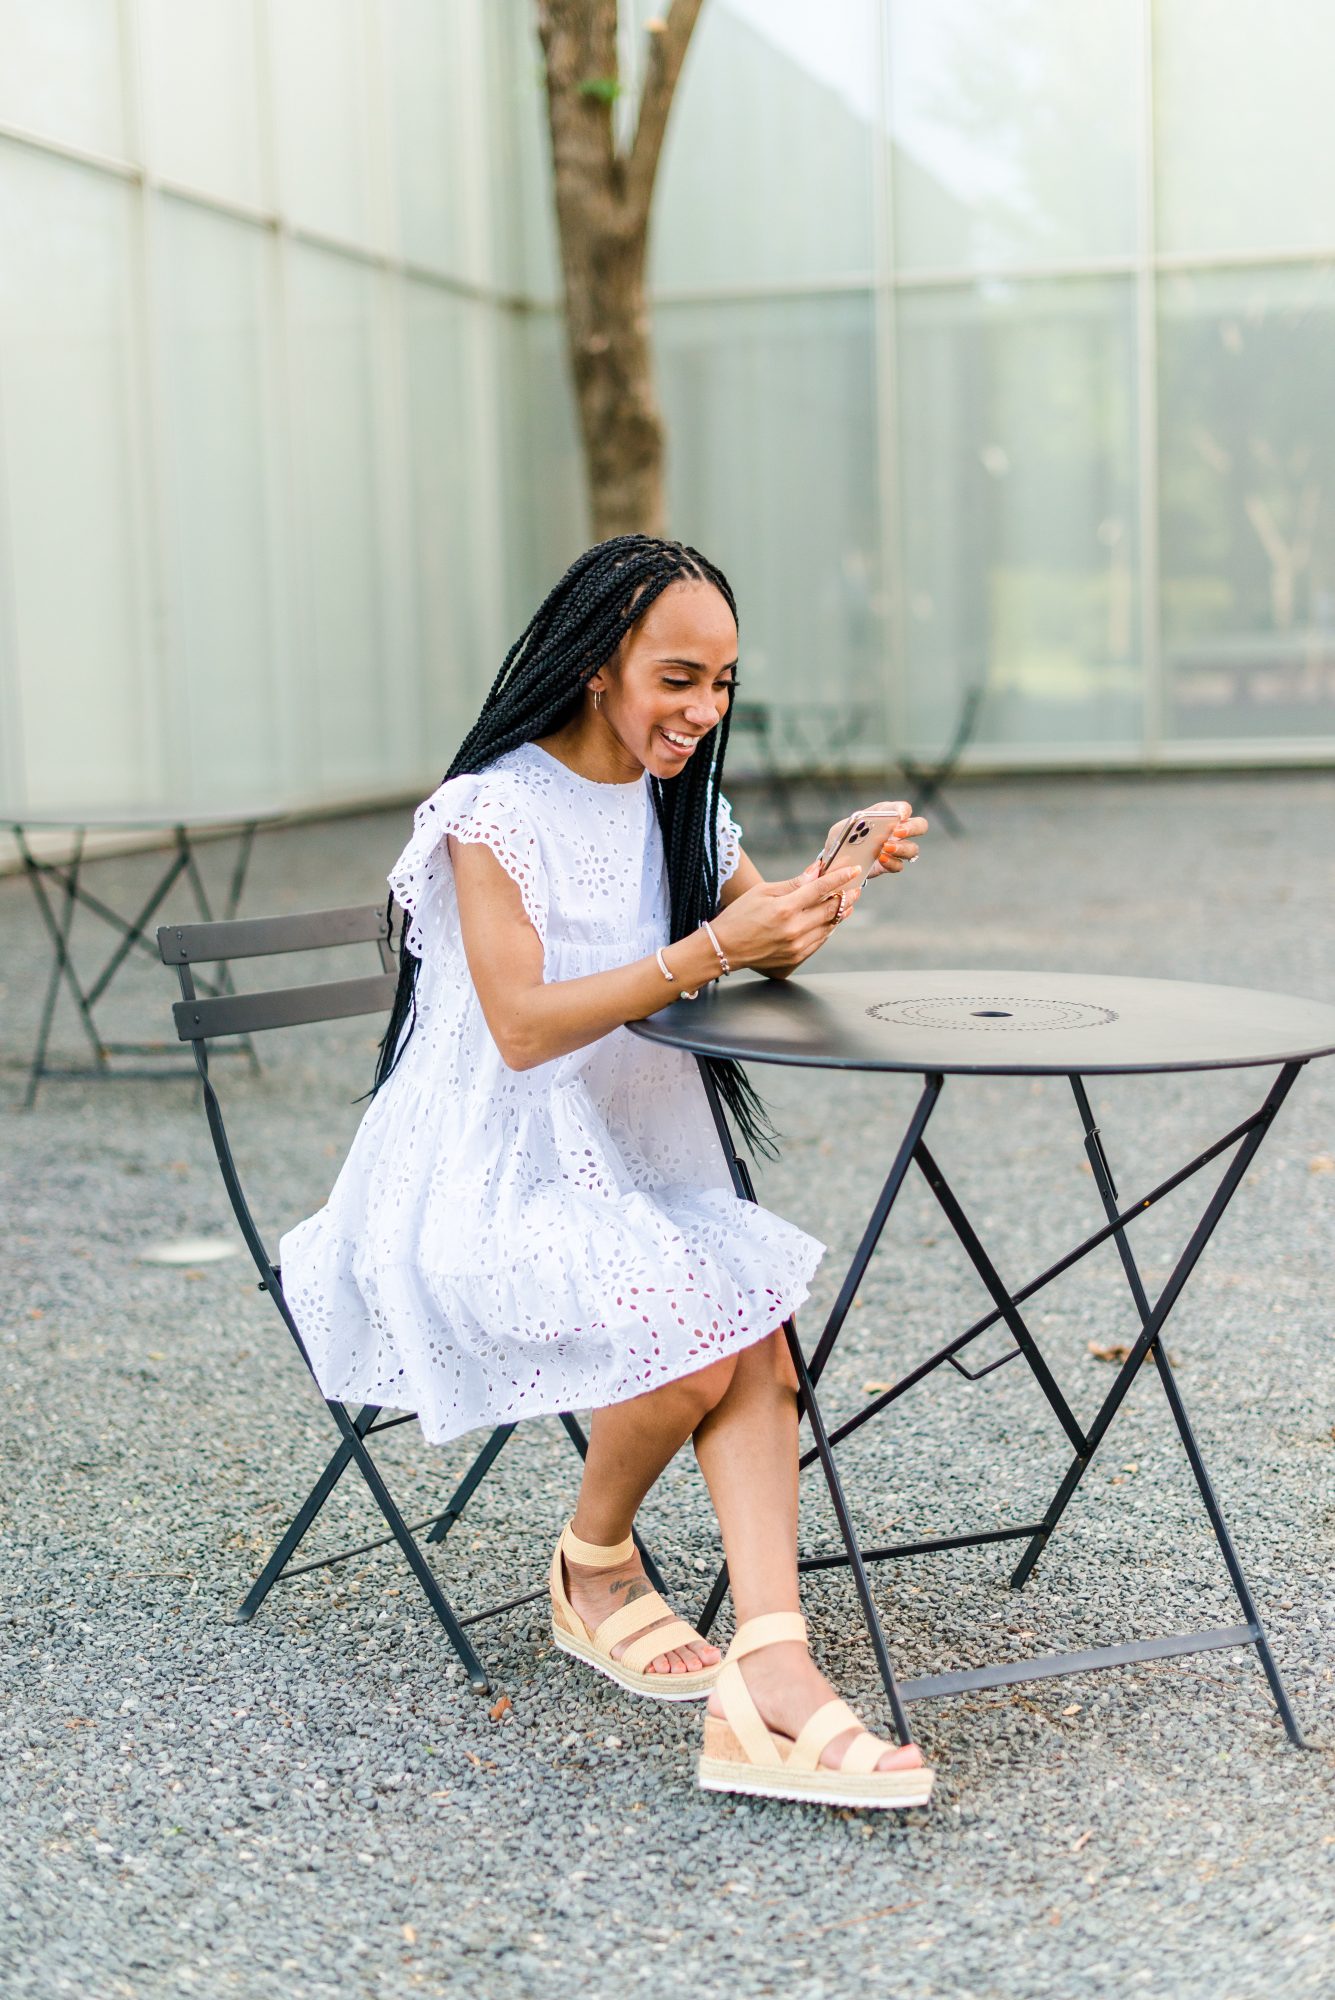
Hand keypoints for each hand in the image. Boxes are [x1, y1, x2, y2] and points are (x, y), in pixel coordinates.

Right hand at [710, 863, 863, 974]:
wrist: (724, 948)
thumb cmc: (739, 915)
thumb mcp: (762, 892)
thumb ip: (793, 884)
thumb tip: (816, 871)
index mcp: (785, 908)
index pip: (821, 888)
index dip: (840, 877)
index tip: (854, 869)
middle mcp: (794, 928)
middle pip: (830, 908)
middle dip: (846, 895)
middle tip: (856, 887)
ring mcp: (797, 945)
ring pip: (829, 926)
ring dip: (840, 913)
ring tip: (848, 902)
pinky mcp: (796, 957)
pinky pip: (820, 940)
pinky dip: (828, 928)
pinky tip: (830, 920)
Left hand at [825, 801, 927, 921]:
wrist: (837, 860)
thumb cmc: (842, 837)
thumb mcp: (840, 829)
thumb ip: (850, 826)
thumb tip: (861, 829)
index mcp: (887, 815)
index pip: (903, 808)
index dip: (904, 810)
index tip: (898, 816)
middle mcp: (897, 831)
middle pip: (920, 825)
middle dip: (912, 828)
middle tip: (897, 832)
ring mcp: (897, 849)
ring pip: (913, 848)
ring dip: (902, 848)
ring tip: (885, 847)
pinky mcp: (890, 865)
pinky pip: (899, 865)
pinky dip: (891, 862)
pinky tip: (880, 858)